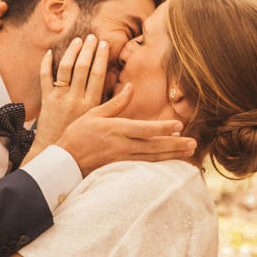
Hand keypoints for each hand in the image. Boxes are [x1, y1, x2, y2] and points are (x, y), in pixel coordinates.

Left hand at [25, 36, 107, 162]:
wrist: (61, 152)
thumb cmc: (84, 136)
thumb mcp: (101, 121)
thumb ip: (115, 104)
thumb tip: (130, 88)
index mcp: (91, 104)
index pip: (97, 74)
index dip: (101, 57)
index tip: (104, 44)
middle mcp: (76, 99)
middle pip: (82, 68)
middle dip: (87, 50)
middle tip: (92, 37)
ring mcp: (60, 98)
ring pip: (65, 69)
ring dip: (71, 52)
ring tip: (77, 40)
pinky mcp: (46, 100)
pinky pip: (44, 77)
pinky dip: (46, 64)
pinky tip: (50, 52)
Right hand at [55, 86, 195, 175]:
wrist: (63, 162)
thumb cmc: (76, 135)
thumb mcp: (93, 113)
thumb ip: (116, 103)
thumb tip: (130, 87)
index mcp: (116, 129)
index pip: (144, 129)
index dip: (163, 127)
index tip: (179, 125)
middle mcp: (121, 145)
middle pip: (153, 146)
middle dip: (175, 145)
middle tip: (193, 143)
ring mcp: (121, 160)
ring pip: (152, 158)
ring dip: (171, 155)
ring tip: (188, 153)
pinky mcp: (119, 169)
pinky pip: (144, 167)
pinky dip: (158, 165)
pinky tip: (169, 163)